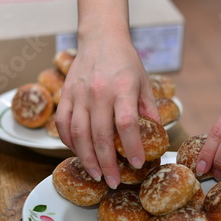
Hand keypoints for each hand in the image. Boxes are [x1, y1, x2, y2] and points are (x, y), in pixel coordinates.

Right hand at [55, 35, 159, 188]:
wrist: (100, 38)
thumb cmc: (126, 61)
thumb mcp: (144, 82)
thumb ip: (149, 110)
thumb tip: (156, 137)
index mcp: (122, 88)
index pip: (126, 123)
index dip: (131, 147)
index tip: (136, 164)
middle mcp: (99, 92)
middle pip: (100, 135)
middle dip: (107, 163)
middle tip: (113, 182)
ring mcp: (79, 94)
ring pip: (79, 133)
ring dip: (87, 158)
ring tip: (96, 174)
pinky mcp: (65, 95)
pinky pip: (63, 124)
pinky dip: (69, 142)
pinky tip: (78, 153)